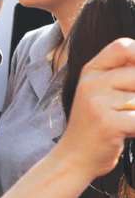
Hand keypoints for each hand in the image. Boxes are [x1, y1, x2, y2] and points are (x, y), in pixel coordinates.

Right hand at [54, 38, 134, 180]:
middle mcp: (91, 82)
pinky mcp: (107, 122)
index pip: (123, 47)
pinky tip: (129, 130)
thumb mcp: (101, 93)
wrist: (75, 156)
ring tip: (127, 121)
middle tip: (130, 107)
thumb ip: (122, 76)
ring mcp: (97, 101)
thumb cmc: (97, 125)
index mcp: (91, 71)